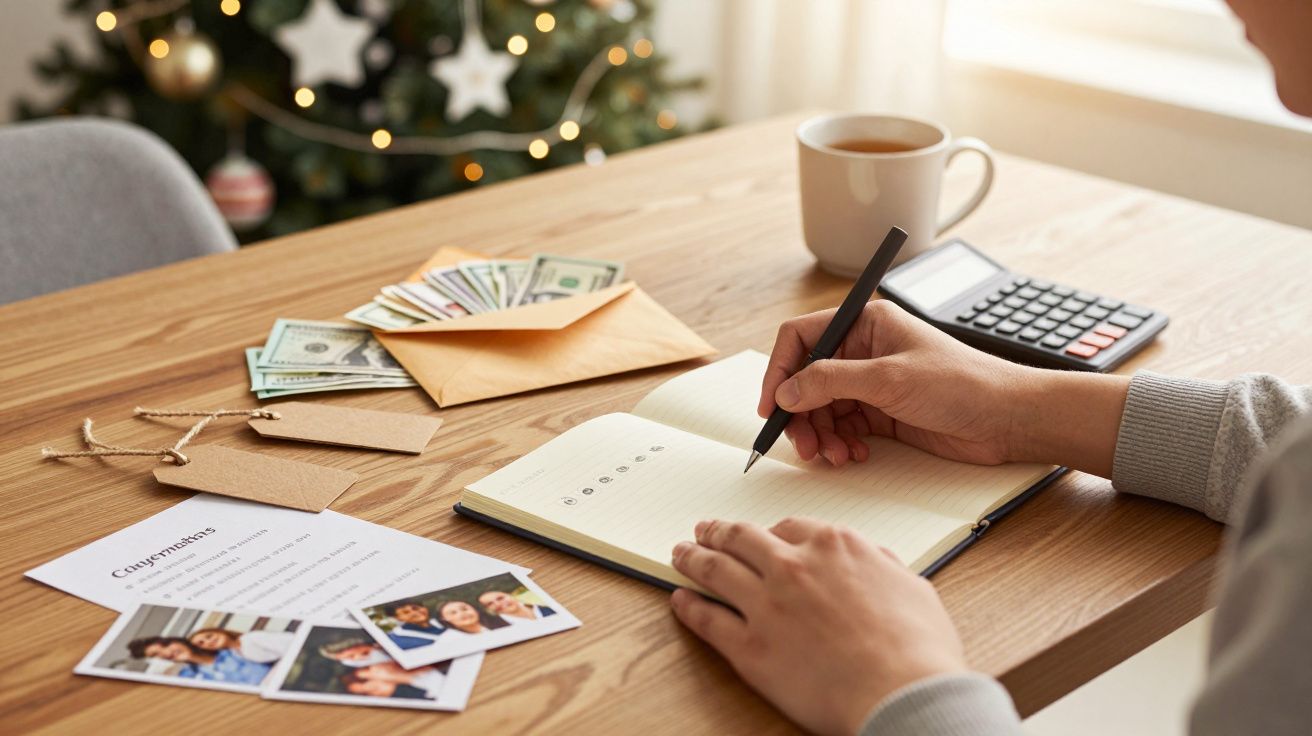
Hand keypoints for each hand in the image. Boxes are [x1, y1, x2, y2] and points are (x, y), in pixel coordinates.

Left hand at [670, 517, 966, 735]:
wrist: (903, 693)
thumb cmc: (918, 649)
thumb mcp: (912, 587)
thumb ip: (883, 566)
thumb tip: (875, 560)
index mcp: (835, 547)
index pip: (789, 528)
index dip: (769, 532)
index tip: (759, 535)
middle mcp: (794, 566)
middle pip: (743, 539)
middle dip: (720, 532)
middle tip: (705, 530)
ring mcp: (766, 605)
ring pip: (716, 569)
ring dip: (693, 557)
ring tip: (680, 553)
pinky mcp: (750, 647)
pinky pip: (707, 619)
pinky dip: (688, 606)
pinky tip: (680, 599)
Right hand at [759, 300, 1128, 476]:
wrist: (1009, 418)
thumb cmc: (964, 382)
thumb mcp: (889, 378)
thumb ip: (830, 382)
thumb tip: (786, 392)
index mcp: (865, 323)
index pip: (802, 337)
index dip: (780, 370)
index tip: (772, 405)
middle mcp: (864, 350)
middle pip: (806, 379)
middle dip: (800, 414)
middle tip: (802, 444)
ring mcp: (873, 383)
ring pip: (822, 409)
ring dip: (820, 435)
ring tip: (832, 455)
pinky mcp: (883, 413)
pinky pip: (843, 428)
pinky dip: (840, 443)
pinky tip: (853, 454)